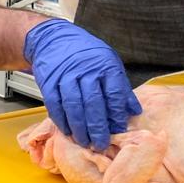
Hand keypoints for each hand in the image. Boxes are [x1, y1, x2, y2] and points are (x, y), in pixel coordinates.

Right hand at [23, 18, 140, 150]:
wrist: (54, 39)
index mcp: (105, 65)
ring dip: (79, 127)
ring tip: (85, 141)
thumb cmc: (85, 53)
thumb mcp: (108, 62)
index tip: (118, 129)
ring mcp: (65, 75)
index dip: (116, 114)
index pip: (114, 93)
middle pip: (93, 102)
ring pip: (74, 106)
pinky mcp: (48, 81)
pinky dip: (61, 120)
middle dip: (98, 127)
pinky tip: (67, 131)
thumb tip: (134, 111)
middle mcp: (85, 69)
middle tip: (101, 143)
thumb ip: (120, 87)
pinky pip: (55, 105)